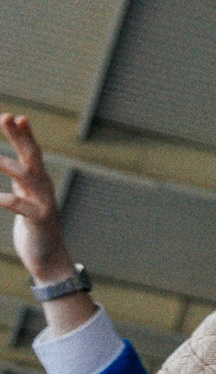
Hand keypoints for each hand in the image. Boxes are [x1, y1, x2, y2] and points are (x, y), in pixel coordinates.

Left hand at [1, 115, 73, 282]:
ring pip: (26, 177)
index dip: (22, 133)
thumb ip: (19, 180)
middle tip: (7, 117)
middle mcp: (43, 186)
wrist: (50, 258)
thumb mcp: (25, 197)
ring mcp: (43, 201)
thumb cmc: (34, 225)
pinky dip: (6, 200)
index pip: (31, 150)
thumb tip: (9, 163)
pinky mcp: (38, 220)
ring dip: (7, 165)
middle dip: (19, 136)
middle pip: (32, 155)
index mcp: (38, 180)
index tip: (12, 115)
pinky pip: (20, 206)